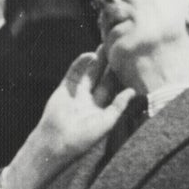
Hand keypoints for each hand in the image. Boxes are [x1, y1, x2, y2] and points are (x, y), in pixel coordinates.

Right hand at [0, 49, 138, 188]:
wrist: (57, 142)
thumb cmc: (83, 138)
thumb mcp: (107, 122)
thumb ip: (119, 105)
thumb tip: (132, 91)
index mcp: (100, 110)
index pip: (113, 89)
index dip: (120, 76)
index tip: (129, 63)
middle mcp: (88, 100)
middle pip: (101, 78)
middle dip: (109, 65)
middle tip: (117, 49)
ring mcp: (76, 94)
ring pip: (88, 73)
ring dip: (96, 61)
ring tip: (104, 46)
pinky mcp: (64, 89)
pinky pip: (73, 73)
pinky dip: (80, 64)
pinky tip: (90, 55)